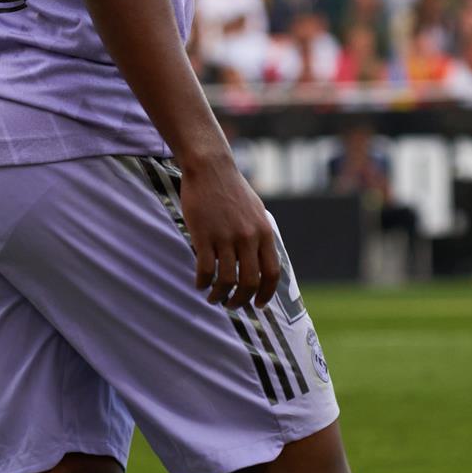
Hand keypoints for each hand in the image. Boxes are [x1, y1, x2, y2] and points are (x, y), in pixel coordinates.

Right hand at [178, 154, 280, 310]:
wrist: (210, 167)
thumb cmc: (232, 189)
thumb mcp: (256, 211)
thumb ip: (261, 235)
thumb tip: (263, 260)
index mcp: (264, 232)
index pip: (271, 273)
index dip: (266, 294)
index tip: (258, 305)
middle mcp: (248, 237)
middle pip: (250, 282)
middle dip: (241, 300)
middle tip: (232, 304)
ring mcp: (226, 236)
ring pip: (227, 280)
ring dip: (220, 296)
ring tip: (214, 298)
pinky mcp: (204, 235)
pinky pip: (205, 269)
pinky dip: (203, 282)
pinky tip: (200, 284)